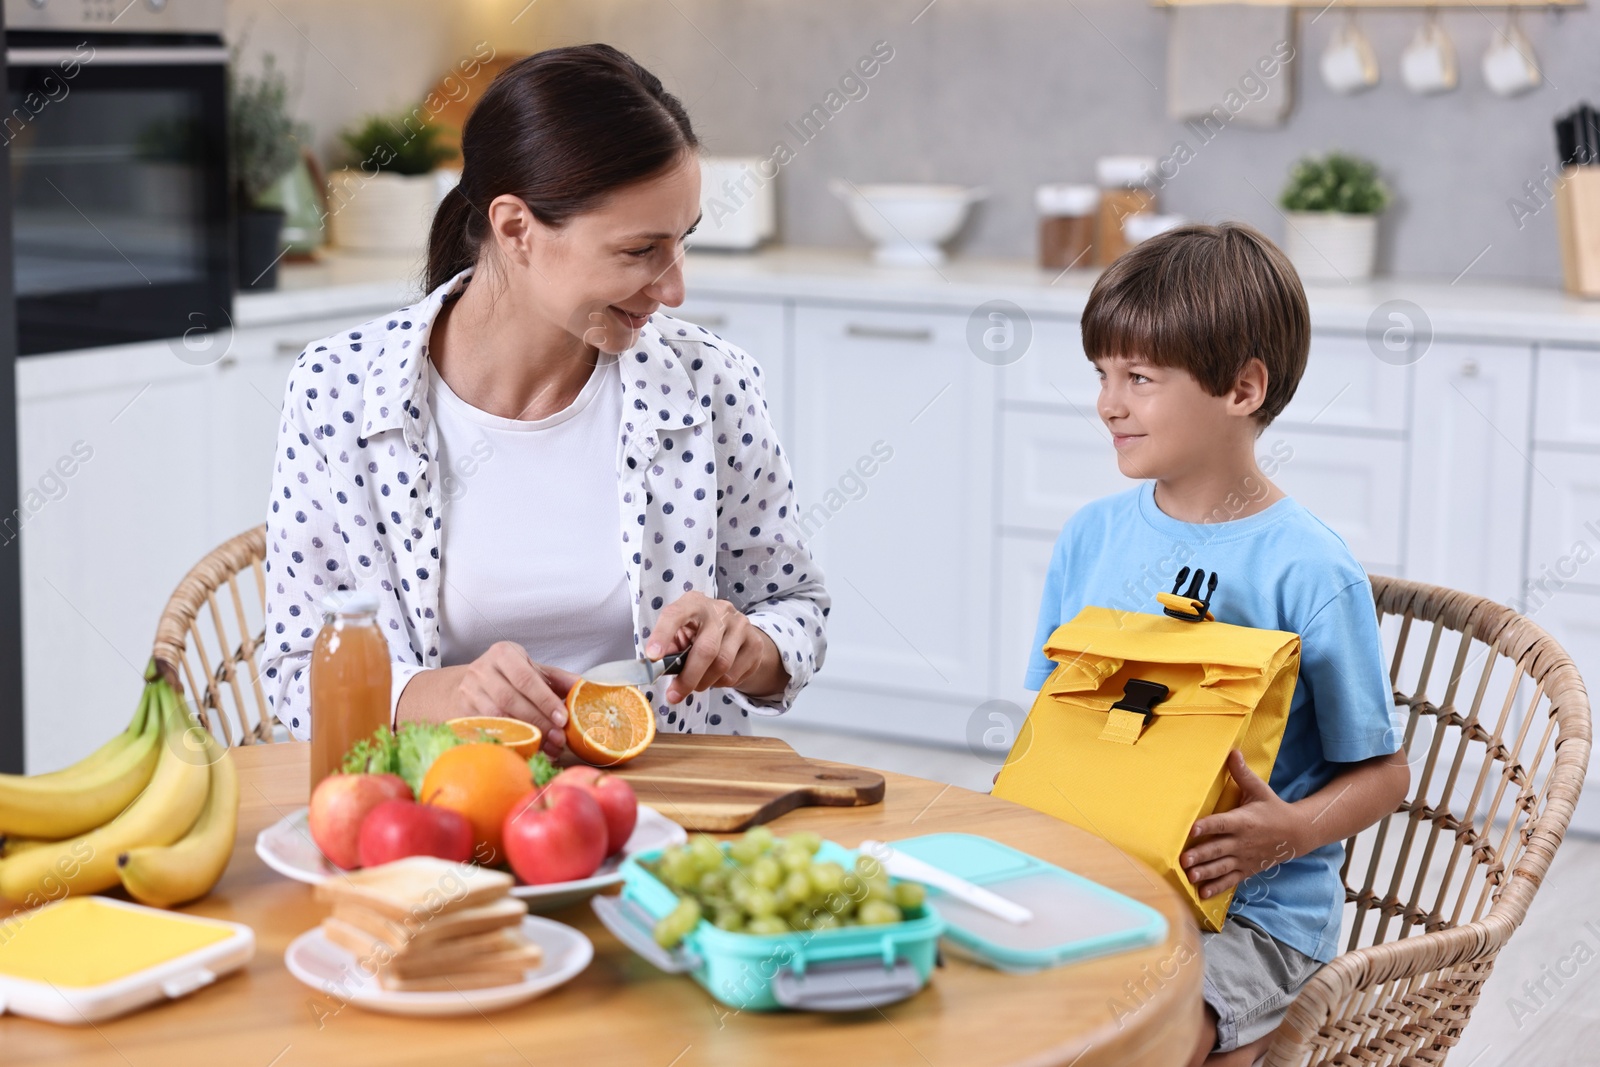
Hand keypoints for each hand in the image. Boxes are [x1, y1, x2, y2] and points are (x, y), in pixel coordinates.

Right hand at [454, 641, 578, 758]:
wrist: (470, 684)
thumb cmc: (508, 676)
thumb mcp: (532, 670)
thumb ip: (558, 679)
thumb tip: (585, 688)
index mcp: (503, 653)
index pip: (525, 678)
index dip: (544, 700)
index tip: (562, 719)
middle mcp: (481, 670)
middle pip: (510, 699)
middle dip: (538, 721)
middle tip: (558, 738)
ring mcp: (468, 692)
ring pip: (497, 717)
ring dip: (525, 734)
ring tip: (547, 746)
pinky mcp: (462, 712)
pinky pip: (487, 730)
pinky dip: (509, 741)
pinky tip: (526, 750)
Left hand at [646, 591, 784, 703]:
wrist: (734, 629)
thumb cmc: (697, 631)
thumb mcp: (680, 632)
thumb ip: (669, 646)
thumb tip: (658, 667)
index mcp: (693, 603)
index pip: (675, 615)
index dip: (662, 636)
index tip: (653, 657)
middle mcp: (720, 610)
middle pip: (706, 649)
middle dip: (688, 677)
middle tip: (674, 695)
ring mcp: (741, 625)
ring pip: (722, 665)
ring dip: (704, 683)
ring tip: (696, 685)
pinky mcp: (755, 643)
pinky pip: (735, 674)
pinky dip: (720, 684)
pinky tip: (714, 678)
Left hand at [1180, 750, 1304, 900]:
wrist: (1296, 834)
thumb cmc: (1272, 809)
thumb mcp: (1259, 790)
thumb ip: (1242, 773)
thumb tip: (1232, 750)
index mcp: (1243, 821)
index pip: (1223, 823)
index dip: (1208, 826)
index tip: (1193, 829)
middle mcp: (1242, 841)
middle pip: (1219, 848)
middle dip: (1201, 854)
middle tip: (1184, 860)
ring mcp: (1244, 857)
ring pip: (1222, 867)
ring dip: (1206, 872)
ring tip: (1190, 877)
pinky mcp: (1247, 869)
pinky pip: (1230, 880)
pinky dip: (1217, 887)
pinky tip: (1202, 894)